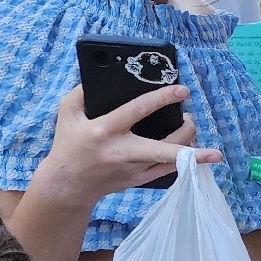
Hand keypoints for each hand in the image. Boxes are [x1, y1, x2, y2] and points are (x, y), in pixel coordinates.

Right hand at [31, 86, 217, 207]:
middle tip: (193, 118)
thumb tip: (102, 76)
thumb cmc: (68, 144)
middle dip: (186, 134)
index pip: (138, 110)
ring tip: (189, 124)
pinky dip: (184, 159)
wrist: (68, 184)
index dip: (162, 98)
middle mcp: (122, 151)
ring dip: (189, 143)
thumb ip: (81, 93)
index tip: (182, 90)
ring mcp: (133, 169)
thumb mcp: (67, 114)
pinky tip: (191, 147)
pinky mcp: (140, 180)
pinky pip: (168, 170)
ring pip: (170, 160)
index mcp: (105, 130)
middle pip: (162, 148)